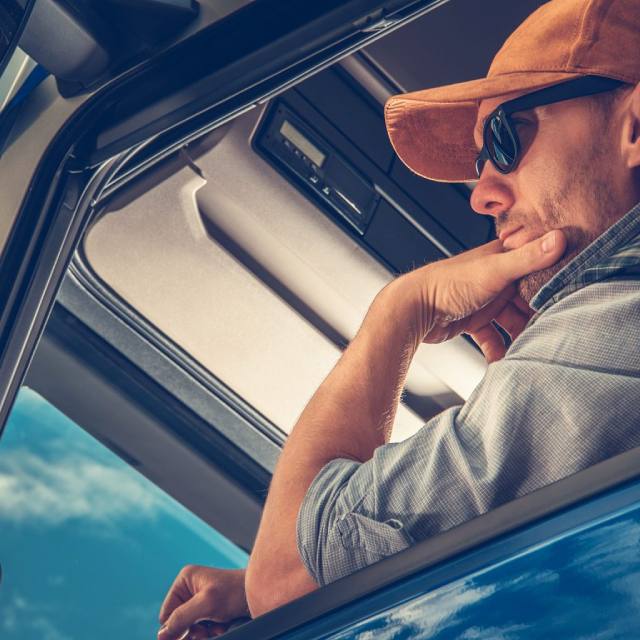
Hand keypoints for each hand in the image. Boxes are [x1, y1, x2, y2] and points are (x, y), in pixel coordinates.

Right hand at [158, 566, 249, 639]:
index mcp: (185, 580)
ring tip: (218, 627)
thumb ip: (182, 617)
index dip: (176, 627)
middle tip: (206, 630)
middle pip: (179, 623)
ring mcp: (200, 602)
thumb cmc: (236, 591)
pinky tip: (222, 627)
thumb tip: (161, 634)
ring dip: (203, 633)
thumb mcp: (206, 604)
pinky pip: (202, 630)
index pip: (167, 614)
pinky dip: (211, 632)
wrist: (258, 595)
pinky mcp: (210, 612)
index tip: (193, 630)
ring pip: (190, 630)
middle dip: (193, 630)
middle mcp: (190, 590)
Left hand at [377, 229, 565, 362]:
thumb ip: (528, 258)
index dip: (558, 282)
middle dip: (542, 315)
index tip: (578, 299)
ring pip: (513, 320)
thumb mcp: (494, 270)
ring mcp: (484, 300)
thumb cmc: (449, 284)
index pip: (540, 268)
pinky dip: (498, 350)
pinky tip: (504, 363)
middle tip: (560, 332)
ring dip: (522, 335)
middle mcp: (496, 277)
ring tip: (536, 350)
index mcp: (503, 258)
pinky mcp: (472, 320)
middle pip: (529, 298)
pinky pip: (492, 338)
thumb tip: (561, 237)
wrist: (412, 308)